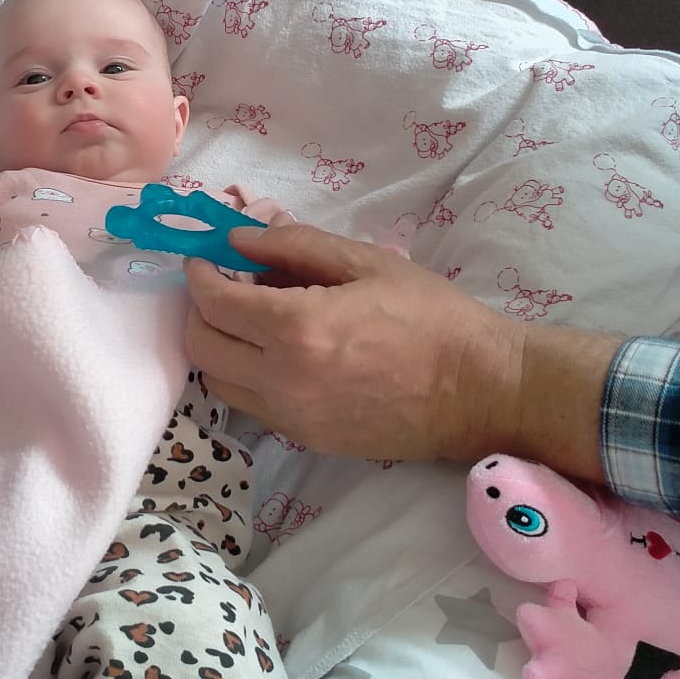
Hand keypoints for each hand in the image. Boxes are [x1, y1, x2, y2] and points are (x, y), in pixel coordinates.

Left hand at [184, 223, 530, 462]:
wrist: (480, 391)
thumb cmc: (432, 317)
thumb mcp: (366, 262)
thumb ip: (294, 245)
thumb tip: (239, 239)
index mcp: (298, 329)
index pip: (214, 302)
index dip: (199, 274)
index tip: (205, 258)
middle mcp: (284, 379)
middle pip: (202, 345)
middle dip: (200, 310)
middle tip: (223, 286)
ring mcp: (293, 417)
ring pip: (219, 382)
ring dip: (218, 346)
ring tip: (248, 320)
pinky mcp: (307, 439)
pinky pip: (251, 405)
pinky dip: (245, 375)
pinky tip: (275, 352)